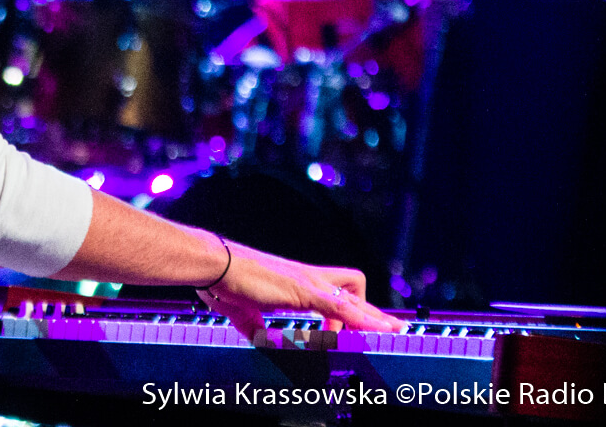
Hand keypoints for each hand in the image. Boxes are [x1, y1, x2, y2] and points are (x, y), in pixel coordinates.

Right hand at [196, 240, 407, 338]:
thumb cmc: (225, 282)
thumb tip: (264, 342)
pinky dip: (364, 321)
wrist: (215, 263)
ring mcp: (309, 282)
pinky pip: (344, 308)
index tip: (357, 329)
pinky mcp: (305, 291)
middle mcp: (308, 278)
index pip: (334, 292)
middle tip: (388, 330)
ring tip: (390, 332)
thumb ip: (257, 329)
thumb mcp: (245, 313)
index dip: (350, 311)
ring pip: (355, 300)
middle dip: (371, 314)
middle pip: (354, 290)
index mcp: (296, 281)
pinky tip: (380, 330)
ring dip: (373, 319)